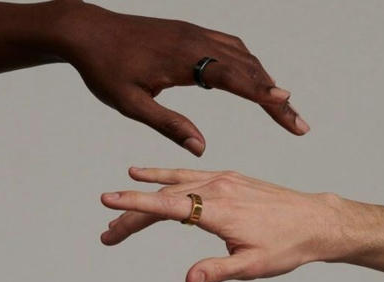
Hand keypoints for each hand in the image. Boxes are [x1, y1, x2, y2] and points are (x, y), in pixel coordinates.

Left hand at [53, 1, 309, 155]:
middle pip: (250, 68)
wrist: (85, 30)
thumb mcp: (131, 104)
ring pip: (244, 56)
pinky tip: (253, 80)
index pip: (235, 77)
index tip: (289, 108)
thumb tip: (200, 148)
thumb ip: (168, 124)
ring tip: (283, 109)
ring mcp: (195, 33)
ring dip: (266, 81)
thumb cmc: (104, 70)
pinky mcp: (190, 31)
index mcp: (184, 59)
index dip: (263, 94)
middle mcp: (196, 40)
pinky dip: (249, 65)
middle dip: (276, 98)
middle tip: (298, 125)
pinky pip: (230, 46)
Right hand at [100, 168, 356, 281]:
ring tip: (118, 200)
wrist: (316, 221)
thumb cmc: (287, 245)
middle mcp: (217, 188)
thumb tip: (188, 281)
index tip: (107, 200)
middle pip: (163, 197)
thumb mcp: (253, 265)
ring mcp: (223, 180)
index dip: (134, 204)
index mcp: (218, 210)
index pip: (166, 205)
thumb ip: (218, 270)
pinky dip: (167, 176)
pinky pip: (191, 174)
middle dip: (131, 214)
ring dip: (145, 192)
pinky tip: (154, 177)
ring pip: (174, 183)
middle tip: (107, 234)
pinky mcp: (230, 178)